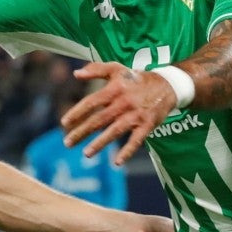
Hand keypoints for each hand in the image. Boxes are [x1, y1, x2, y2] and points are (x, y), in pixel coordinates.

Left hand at [61, 63, 177, 164]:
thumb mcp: (117, 69)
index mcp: (114, 89)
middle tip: (67, 143)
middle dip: (82, 132)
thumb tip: (75, 74)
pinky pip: (136, 140)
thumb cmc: (136, 79)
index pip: (91, 102)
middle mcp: (124, 102)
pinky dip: (127, 151)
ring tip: (86, 153)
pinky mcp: (147, 125)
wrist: (167, 85)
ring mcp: (136, 114)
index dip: (77, 112)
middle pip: (99, 119)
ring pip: (115, 131)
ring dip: (100, 143)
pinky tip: (117, 162)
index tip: (64, 122)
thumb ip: (96, 70)